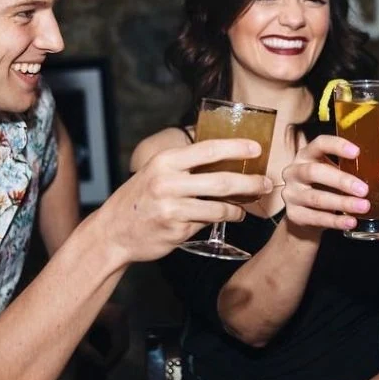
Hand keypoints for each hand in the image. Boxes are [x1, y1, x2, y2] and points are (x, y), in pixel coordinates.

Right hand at [86, 138, 271, 262]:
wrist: (112, 231)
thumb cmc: (139, 199)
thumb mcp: (155, 172)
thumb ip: (184, 166)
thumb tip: (224, 159)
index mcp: (165, 161)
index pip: (208, 149)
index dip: (236, 147)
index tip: (257, 149)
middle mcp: (168, 182)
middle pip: (221, 180)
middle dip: (249, 182)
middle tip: (266, 183)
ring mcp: (172, 207)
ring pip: (219, 206)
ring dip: (238, 208)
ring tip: (246, 207)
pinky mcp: (176, 229)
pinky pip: (208, 222)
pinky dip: (222, 219)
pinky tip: (228, 217)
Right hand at [280, 134, 369, 231]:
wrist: (305, 216)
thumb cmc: (324, 187)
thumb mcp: (335, 173)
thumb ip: (354, 169)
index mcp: (306, 155)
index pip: (319, 144)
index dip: (337, 146)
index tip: (357, 152)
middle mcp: (294, 172)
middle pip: (314, 172)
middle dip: (341, 180)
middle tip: (364, 189)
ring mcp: (291, 194)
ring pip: (316, 198)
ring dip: (342, 203)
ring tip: (363, 207)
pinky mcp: (293, 214)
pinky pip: (315, 218)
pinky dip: (336, 221)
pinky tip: (351, 221)